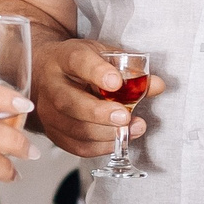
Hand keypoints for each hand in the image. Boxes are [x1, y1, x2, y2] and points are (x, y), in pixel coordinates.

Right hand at [32, 39, 165, 159]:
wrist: (47, 74)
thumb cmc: (79, 66)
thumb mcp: (103, 57)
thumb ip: (130, 70)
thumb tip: (156, 85)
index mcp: (64, 57)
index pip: (78, 61)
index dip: (97, 72)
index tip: (116, 82)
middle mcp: (51, 85)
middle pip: (68, 102)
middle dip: (99, 113)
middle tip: (125, 117)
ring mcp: (47, 111)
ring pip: (73, 129)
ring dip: (106, 134)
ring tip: (132, 128)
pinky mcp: (52, 132)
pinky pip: (77, 146)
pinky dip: (101, 146)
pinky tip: (118, 139)